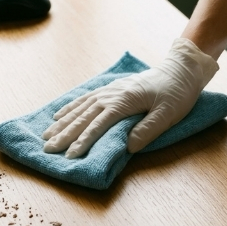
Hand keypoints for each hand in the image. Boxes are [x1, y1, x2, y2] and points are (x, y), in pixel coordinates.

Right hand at [42, 38, 218, 157]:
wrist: (180, 70)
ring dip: (62, 123)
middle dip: (65, 134)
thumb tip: (128, 146)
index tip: (71, 155)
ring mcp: (109, 90)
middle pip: (84, 117)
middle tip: (48, 149)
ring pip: (80, 108)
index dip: (84, 141)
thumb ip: (148, 129)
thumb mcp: (169, 114)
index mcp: (124, 101)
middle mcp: (111, 94)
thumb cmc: (177, 93)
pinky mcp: (110, 89)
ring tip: (47, 136)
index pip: (99, 124)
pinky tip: (59, 116)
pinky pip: (84, 99)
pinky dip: (70, 108)